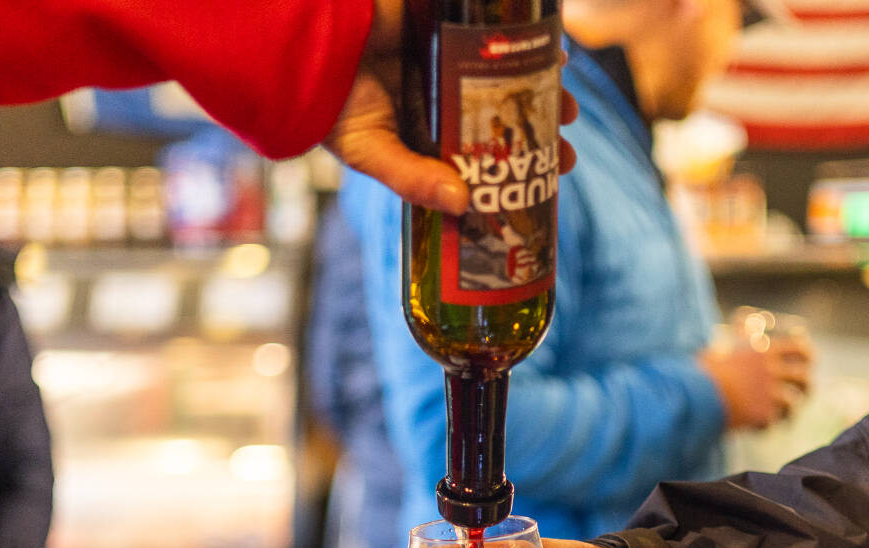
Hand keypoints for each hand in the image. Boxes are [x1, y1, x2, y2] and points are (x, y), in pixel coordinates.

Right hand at [325, 0, 577, 214]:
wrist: (301, 45)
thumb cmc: (329, 106)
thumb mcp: (370, 153)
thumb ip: (413, 180)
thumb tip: (463, 206)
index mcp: (434, 134)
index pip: (490, 153)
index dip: (523, 163)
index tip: (555, 172)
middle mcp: (447, 96)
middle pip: (507, 112)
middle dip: (542, 125)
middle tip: (567, 140)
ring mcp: (449, 56)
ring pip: (508, 69)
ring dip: (541, 81)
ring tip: (566, 95)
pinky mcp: (445, 20)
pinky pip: (490, 25)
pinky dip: (518, 32)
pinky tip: (547, 43)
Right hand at [697, 331, 813, 429]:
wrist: (695, 394)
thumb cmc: (702, 370)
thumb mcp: (719, 348)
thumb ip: (734, 345)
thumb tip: (731, 339)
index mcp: (764, 350)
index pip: (799, 348)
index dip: (807, 355)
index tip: (808, 361)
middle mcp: (772, 370)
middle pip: (804, 378)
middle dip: (806, 387)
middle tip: (802, 393)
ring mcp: (770, 393)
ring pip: (793, 404)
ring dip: (789, 411)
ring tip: (781, 417)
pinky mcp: (763, 415)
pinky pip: (772, 423)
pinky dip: (765, 427)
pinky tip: (754, 428)